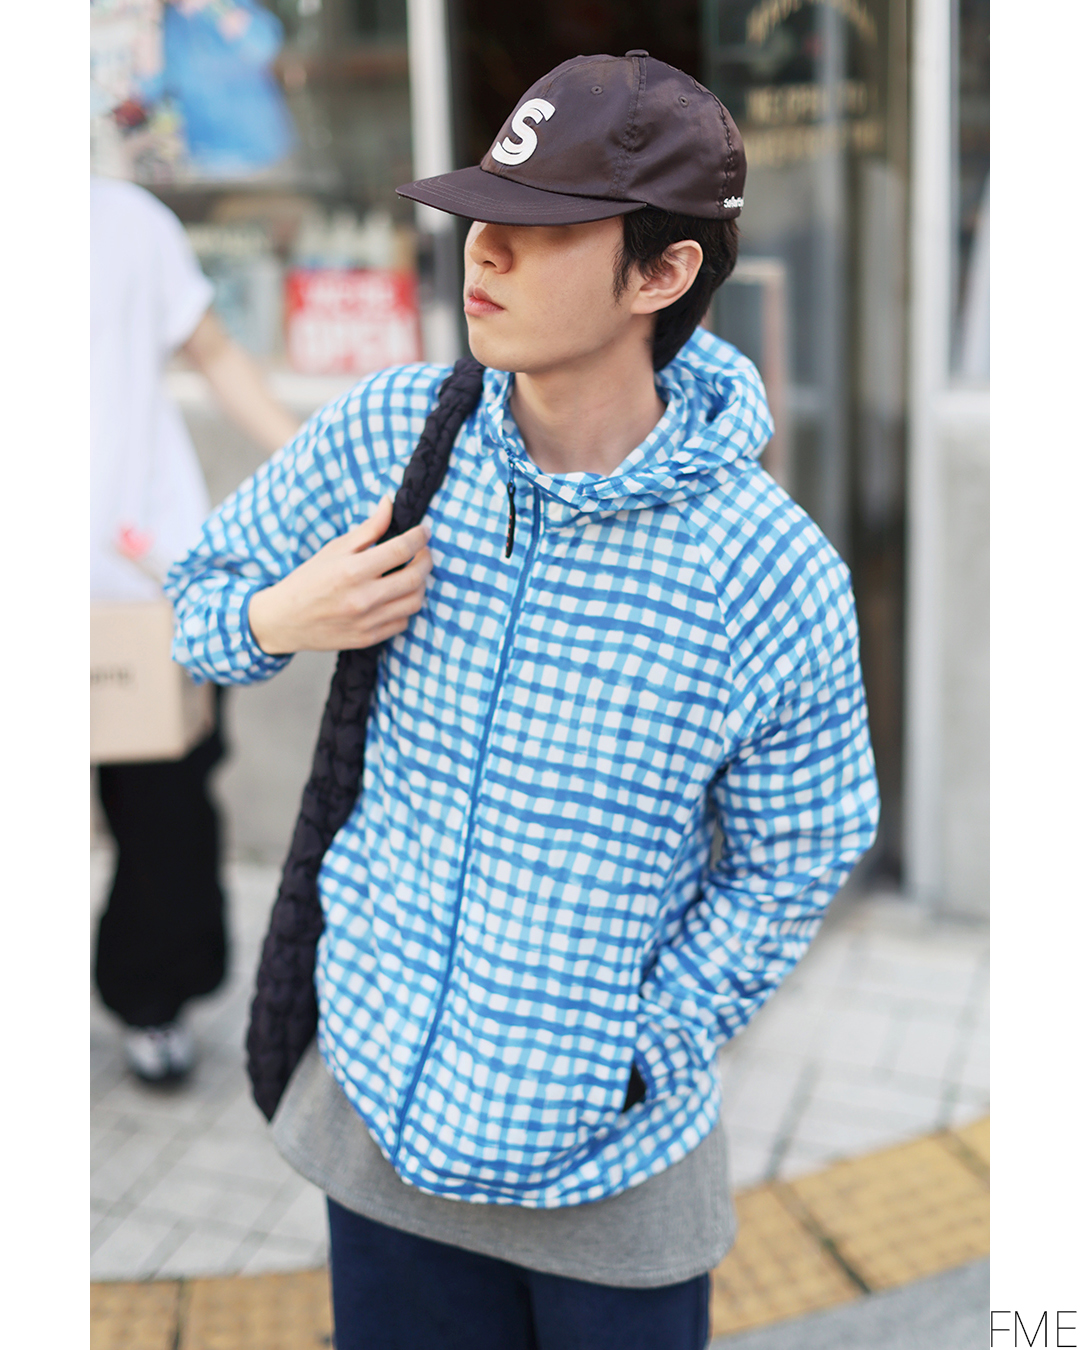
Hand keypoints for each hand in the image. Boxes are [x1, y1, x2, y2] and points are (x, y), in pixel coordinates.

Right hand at [247, 496, 432, 654]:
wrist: (284, 620)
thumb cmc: (308, 580)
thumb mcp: (335, 549)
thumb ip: (368, 529)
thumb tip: (389, 504)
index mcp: (352, 570)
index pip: (401, 549)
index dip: (419, 537)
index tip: (424, 531)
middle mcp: (362, 598)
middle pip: (415, 577)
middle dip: (426, 560)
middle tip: (423, 552)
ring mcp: (367, 621)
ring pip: (414, 602)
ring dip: (420, 584)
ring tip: (411, 573)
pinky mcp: (368, 638)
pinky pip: (402, 622)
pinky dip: (405, 606)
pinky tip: (396, 596)